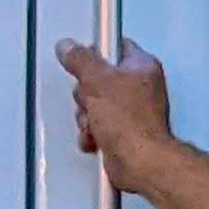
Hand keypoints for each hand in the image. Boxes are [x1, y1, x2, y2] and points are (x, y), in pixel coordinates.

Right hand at [54, 35, 175, 187]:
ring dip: (86, 117)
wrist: (139, 162)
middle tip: (90, 102)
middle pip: (98, 79)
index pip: (116, 46)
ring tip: (94, 126)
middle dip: (86, 94)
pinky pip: (97, 127)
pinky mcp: (123, 134)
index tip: (81, 62)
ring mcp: (131, 112)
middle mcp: (139, 87)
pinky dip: (92, 134)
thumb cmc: (125, 117)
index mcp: (142, 66)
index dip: (95, 52)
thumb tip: (67, 45)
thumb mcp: (98, 81)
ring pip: (94, 105)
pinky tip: (94, 140)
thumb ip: (81, 60)